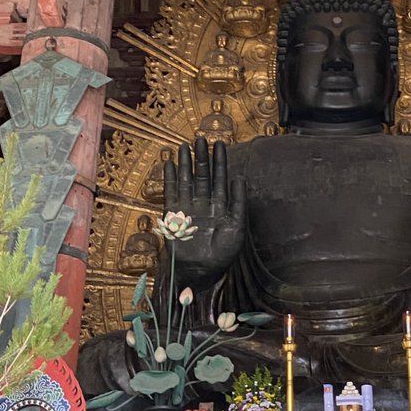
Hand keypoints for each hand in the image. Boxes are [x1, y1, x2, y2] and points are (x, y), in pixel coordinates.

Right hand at [163, 137, 246, 286]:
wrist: (199, 273)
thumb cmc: (221, 255)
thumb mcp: (237, 228)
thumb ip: (238, 202)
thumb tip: (240, 178)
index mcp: (221, 207)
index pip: (221, 178)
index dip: (220, 161)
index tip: (220, 143)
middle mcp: (204, 205)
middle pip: (202, 175)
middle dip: (202, 157)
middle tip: (201, 137)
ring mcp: (188, 208)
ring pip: (187, 180)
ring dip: (186, 163)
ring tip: (185, 145)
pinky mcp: (173, 215)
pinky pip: (171, 192)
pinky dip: (170, 178)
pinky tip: (170, 164)